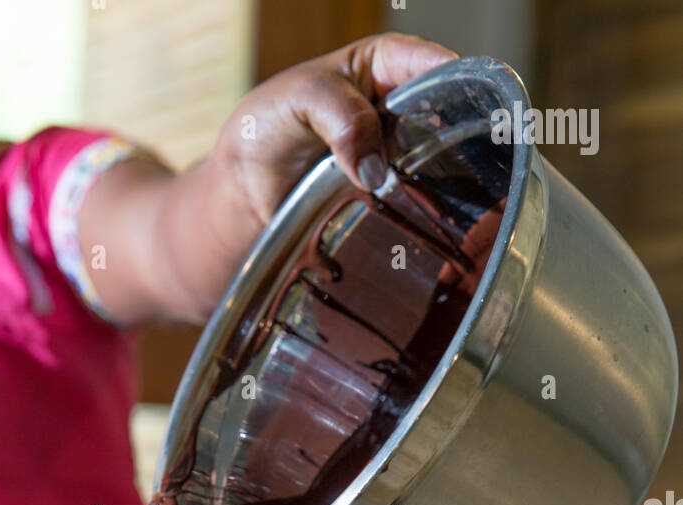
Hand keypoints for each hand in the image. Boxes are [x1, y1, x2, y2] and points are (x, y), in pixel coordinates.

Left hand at [216, 33, 457, 229]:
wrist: (245, 184)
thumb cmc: (269, 122)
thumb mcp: (304, 98)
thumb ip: (343, 118)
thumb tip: (375, 170)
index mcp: (384, 64)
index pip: (434, 64)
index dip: (459, 82)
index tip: (479, 106)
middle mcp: (398, 108)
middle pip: (447, 116)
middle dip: (460, 134)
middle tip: (474, 156)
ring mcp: (395, 155)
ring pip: (436, 163)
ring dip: (442, 179)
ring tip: (458, 193)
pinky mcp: (386, 198)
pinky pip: (412, 202)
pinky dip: (419, 210)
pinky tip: (428, 220)